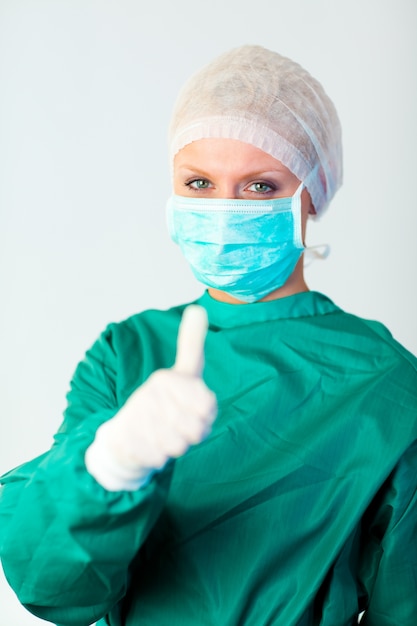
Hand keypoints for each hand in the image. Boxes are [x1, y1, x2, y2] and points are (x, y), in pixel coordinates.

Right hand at [85, 305, 216, 490]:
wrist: (125, 434)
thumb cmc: (163, 403)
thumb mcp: (183, 372)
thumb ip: (191, 344)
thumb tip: (197, 308)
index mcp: (166, 378)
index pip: (208, 407)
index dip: (206, 418)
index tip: (193, 410)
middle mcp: (149, 394)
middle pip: (196, 429)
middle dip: (191, 435)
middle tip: (177, 426)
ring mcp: (136, 418)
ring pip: (179, 446)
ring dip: (175, 446)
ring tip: (163, 435)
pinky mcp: (125, 441)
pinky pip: (160, 459)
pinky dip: (158, 458)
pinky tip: (149, 446)